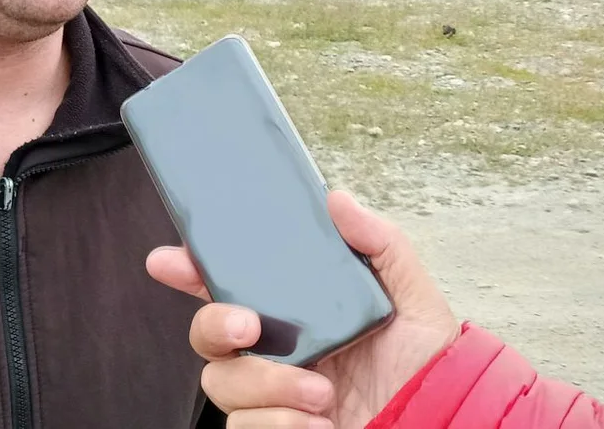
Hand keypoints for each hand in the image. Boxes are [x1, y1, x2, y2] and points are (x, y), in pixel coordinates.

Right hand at [147, 190, 459, 427]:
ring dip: (270, 386)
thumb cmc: (423, 366)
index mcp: (293, 312)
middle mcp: (273, 353)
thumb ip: (379, 242)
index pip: (227, 285)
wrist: (435, 423)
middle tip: (249, 327)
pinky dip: (281, 425)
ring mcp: (270, 396)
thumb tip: (338, 198)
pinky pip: (246, 428)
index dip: (189, 269)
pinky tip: (319, 424)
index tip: (168, 260)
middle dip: (214, 325)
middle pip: (206, 335)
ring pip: (223, 384)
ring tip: (322, 394)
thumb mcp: (410, 295)